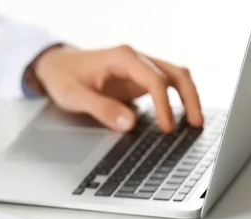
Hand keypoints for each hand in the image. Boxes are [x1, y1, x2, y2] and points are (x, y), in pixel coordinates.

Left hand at [31, 45, 203, 132]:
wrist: (54, 65)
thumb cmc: (62, 77)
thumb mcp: (75, 96)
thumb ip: (102, 109)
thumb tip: (129, 124)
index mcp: (123, 58)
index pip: (155, 80)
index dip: (164, 105)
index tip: (167, 127)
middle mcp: (135, 60)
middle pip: (175, 74)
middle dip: (189, 98)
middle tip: (196, 123)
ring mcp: (138, 69)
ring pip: (174, 78)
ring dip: (187, 97)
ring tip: (195, 122)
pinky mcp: (137, 80)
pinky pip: (164, 87)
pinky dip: (176, 100)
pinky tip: (179, 118)